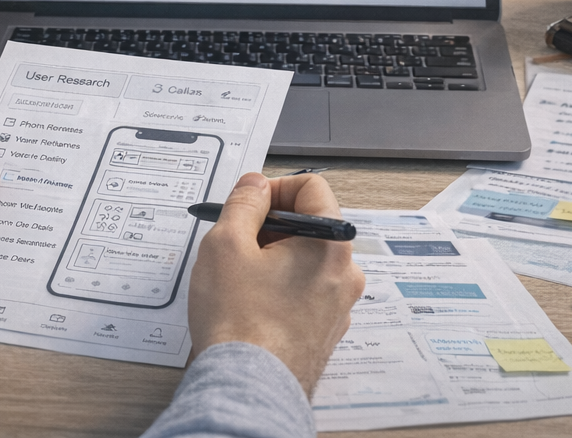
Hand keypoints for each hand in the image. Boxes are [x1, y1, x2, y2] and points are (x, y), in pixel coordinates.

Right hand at [186, 173, 365, 395]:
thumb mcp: (226, 244)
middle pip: (310, 224)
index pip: (312, 187)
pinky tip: (251, 301)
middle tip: (237, 241)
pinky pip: (305, 290)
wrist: (248, 386)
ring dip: (274, 257)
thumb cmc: (240, 321)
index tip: (249, 202)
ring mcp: (338, 305)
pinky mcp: (324, 329)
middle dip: (271, 225)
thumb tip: (255, 185)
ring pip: (306, 259)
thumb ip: (244, 203)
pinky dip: (280, 285)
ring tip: (240, 276)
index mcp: (330, 244)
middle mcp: (345, 274)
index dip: (274, 187)